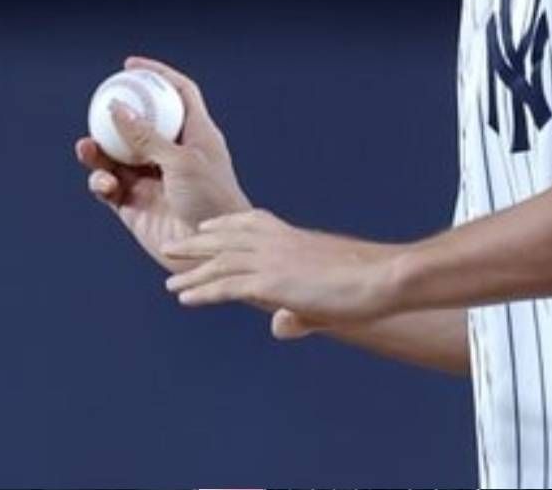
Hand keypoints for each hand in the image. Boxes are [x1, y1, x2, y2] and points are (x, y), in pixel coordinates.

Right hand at [74, 55, 251, 272]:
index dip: (157, 75)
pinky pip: (109, 186)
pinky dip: (102, 181)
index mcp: (196, 134)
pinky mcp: (135, 205)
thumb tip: (115, 109)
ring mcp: (152, 179)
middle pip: (140, 123)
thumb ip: (147, 136)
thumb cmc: (212, 200)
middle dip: (116, 115)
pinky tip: (104, 183)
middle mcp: (173, 154)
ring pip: (117, 156)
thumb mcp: (183, 161)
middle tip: (96, 107)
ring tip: (86, 147)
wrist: (213, 252)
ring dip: (99, 151)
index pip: (178, 94)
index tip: (130, 65)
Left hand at [161, 208, 402, 336]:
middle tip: (172, 247)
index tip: (206, 226)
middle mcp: (277, 243)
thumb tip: (280, 328)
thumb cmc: (366, 283)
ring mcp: (271, 261)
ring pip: (219, 263)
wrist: (380, 277)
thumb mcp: (326, 295)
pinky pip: (226, 286)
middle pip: (225, 239)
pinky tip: (185, 298)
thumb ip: (299, 312)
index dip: (225, 225)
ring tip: (170, 281)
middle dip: (197, 243)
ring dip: (191, 272)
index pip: (251, 222)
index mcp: (293, 236)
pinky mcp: (270, 283)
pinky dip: (203, 291)